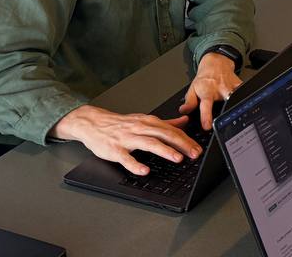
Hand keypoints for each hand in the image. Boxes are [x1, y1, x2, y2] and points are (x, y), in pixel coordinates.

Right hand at [52, 104, 199, 176]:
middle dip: (181, 144)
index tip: (198, 148)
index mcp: (148, 122)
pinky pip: (126, 158)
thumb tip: (184, 120)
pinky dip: (136, 164)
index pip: (171, 130)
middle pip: (164, 135)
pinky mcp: (115, 150)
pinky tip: (145, 171)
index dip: (186, 139)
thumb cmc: (120, 124)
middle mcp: (140, 128)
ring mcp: (127, 139)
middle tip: (194, 154)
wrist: (94, 123)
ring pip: (148, 143)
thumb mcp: (144, 120)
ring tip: (177, 158)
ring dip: (164, 150)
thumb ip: (166, 122)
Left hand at [179, 52, 241, 131]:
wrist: (216, 63)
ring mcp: (231, 87)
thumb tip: (183, 111)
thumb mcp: (193, 88)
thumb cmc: (205, 78)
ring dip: (235, 106)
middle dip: (226, 112)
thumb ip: (190, 102)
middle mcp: (220, 89)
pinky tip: (243, 104)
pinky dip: (244, 99)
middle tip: (225, 122)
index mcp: (207, 92)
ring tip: (236, 114)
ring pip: (236, 98)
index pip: (206, 106)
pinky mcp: (239, 85)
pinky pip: (243, 94)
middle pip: (226, 102)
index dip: (206, 117)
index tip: (207, 126)